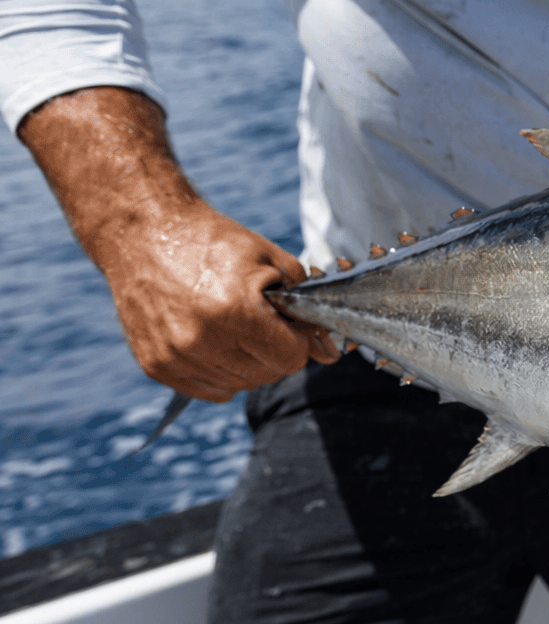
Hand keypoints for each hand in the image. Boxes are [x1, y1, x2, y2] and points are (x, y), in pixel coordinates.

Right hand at [100, 202, 339, 400]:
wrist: (145, 233)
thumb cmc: (213, 242)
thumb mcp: (271, 260)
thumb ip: (305, 306)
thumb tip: (328, 349)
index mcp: (235, 312)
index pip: (291, 358)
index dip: (297, 340)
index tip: (287, 324)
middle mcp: (202, 341)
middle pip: (268, 374)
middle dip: (274, 350)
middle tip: (259, 321)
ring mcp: (175, 356)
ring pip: (241, 385)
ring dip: (248, 362)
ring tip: (233, 325)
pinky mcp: (156, 365)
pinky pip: (211, 390)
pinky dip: (221, 372)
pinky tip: (214, 340)